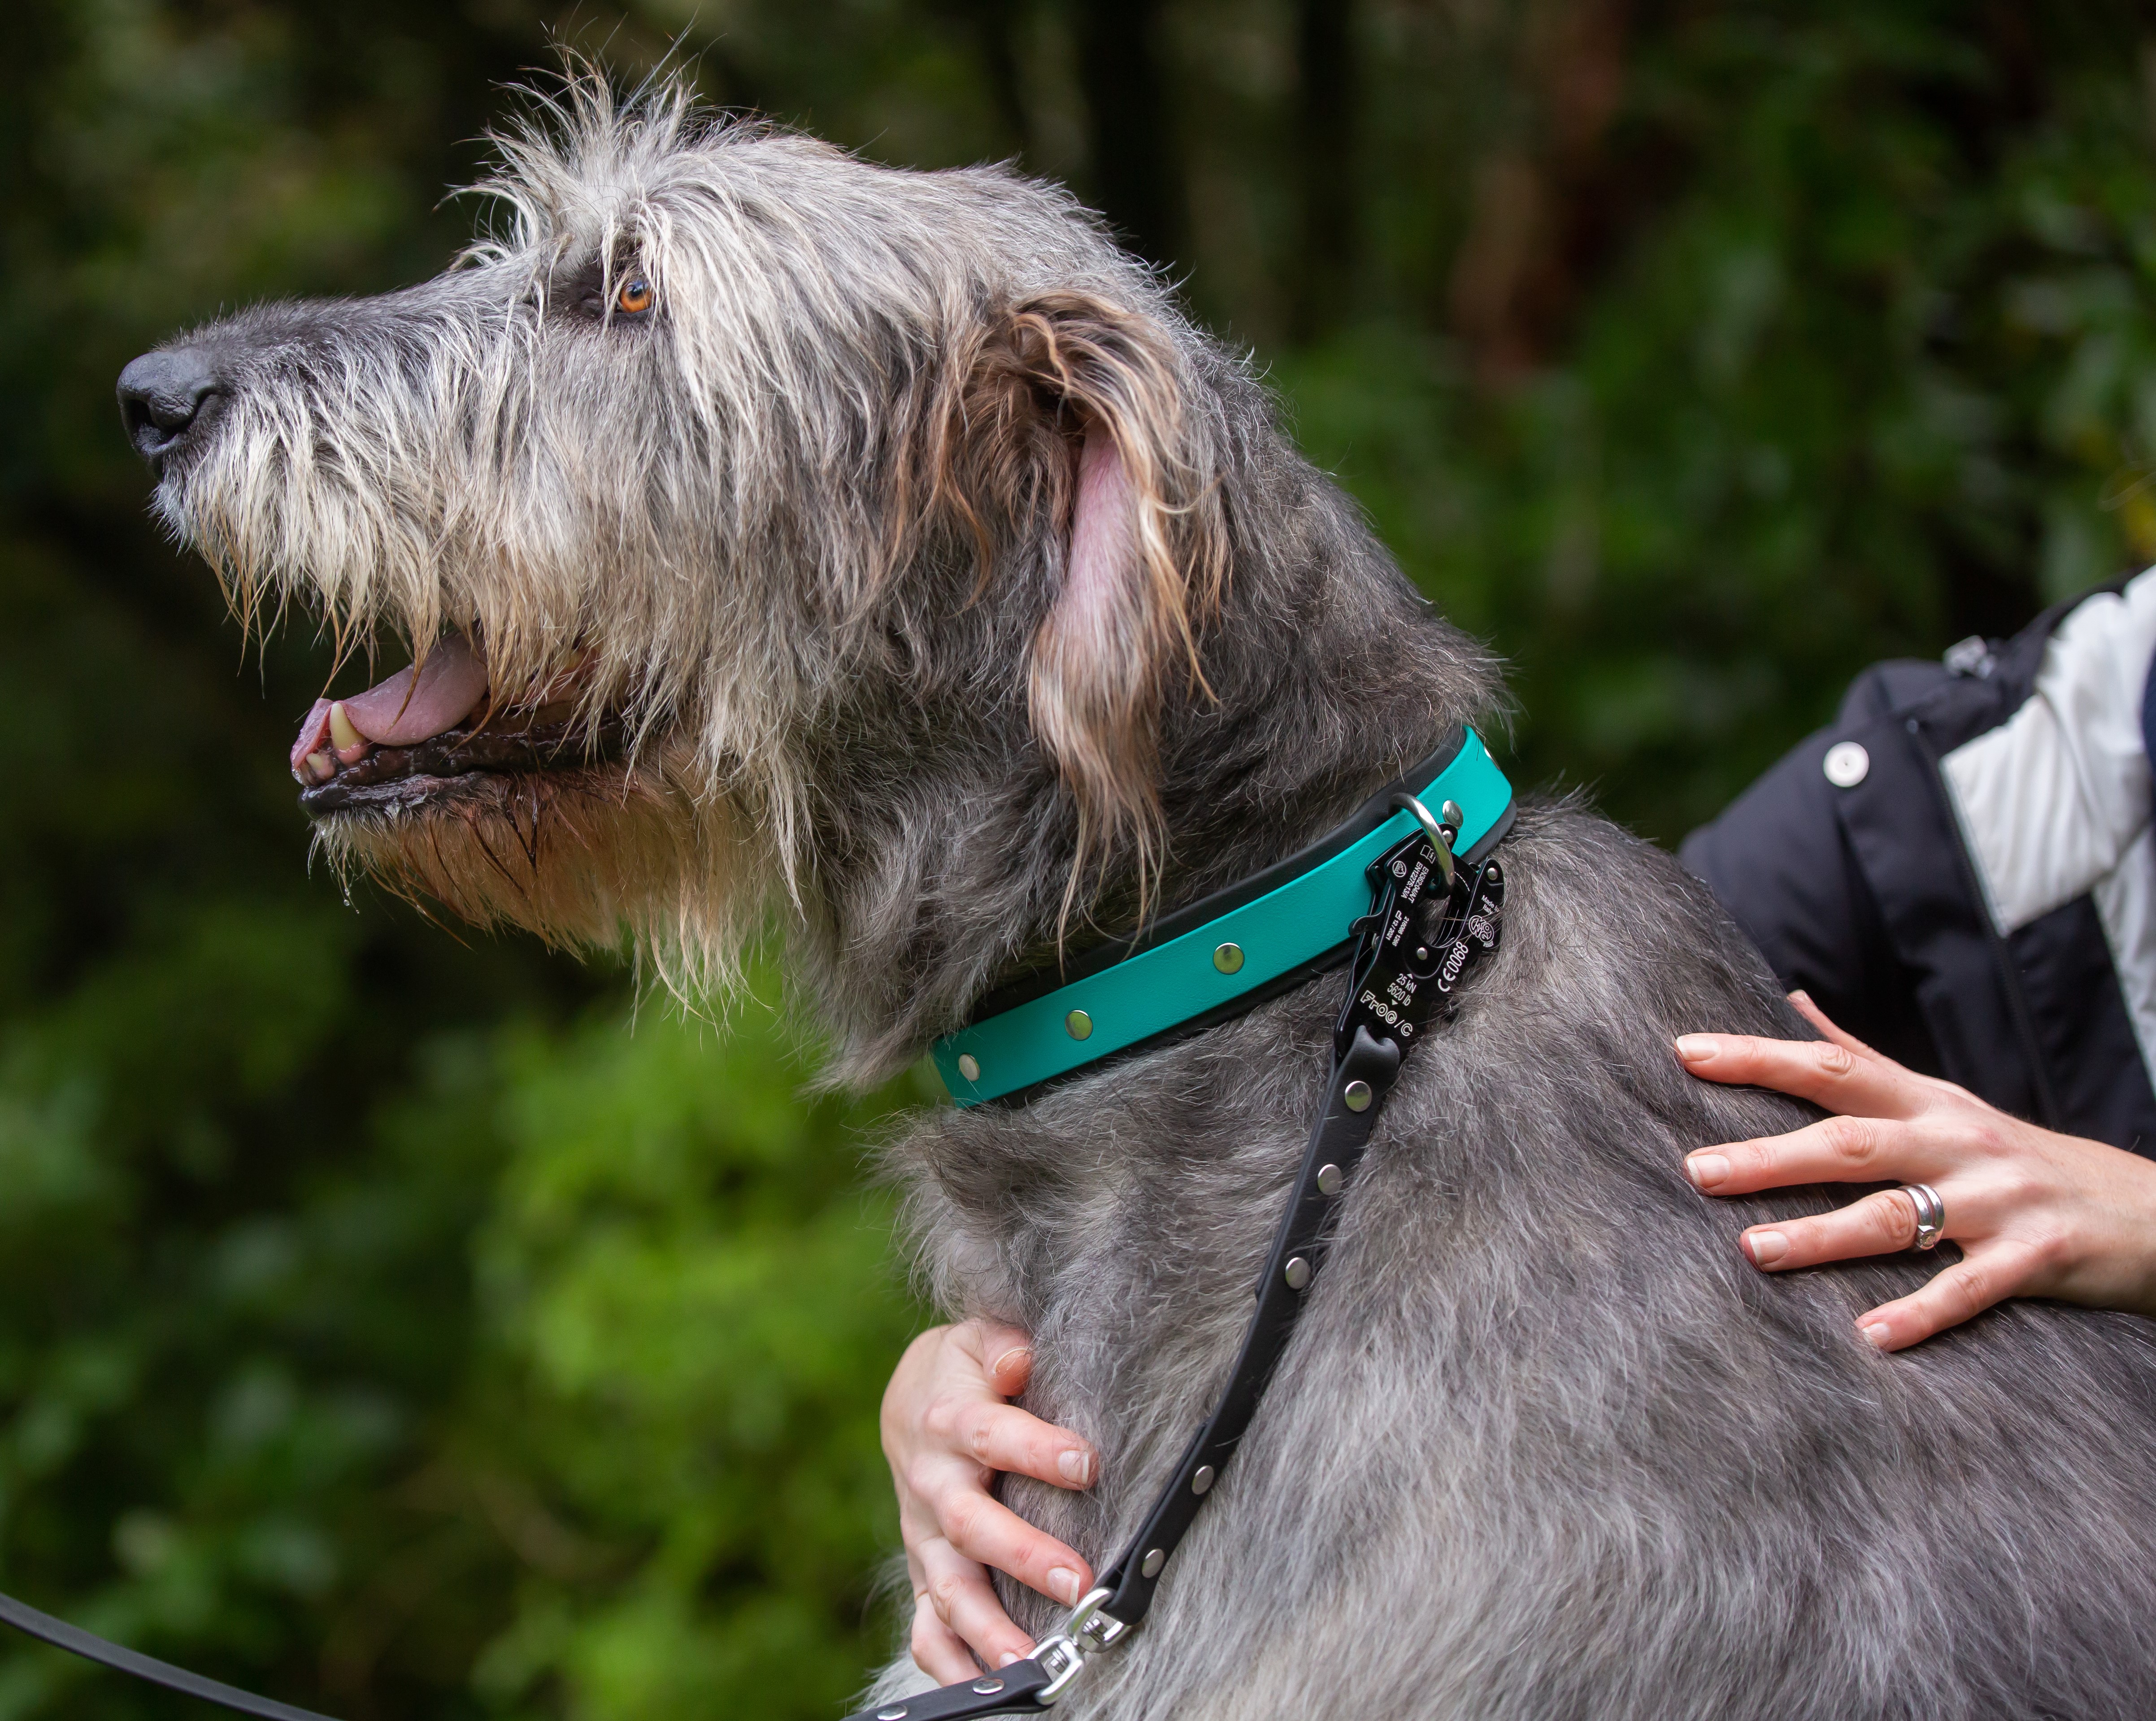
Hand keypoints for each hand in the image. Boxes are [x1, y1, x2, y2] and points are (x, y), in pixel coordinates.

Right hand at [881, 1320, 1097, 1680]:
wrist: (911, 1401)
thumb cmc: (964, 1371)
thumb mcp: (978, 1341)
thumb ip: (1002, 1347)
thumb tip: (1019, 1360)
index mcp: (949, 1422)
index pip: (993, 1437)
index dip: (1037, 1450)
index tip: (1088, 1464)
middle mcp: (932, 1485)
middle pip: (970, 1525)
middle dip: (1021, 1556)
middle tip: (1078, 1582)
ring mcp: (924, 1537)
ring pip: (948, 1589)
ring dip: (989, 1628)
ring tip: (1032, 1661)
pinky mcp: (924, 1571)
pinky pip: (928, 1628)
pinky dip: (949, 1666)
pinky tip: (985, 1693)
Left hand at [1675, 992, 2155, 1350]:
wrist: (2145, 1210)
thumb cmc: (2018, 1156)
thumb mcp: (1942, 1100)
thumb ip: (1862, 1058)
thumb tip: (1792, 1003)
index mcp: (1926, 1101)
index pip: (1831, 1067)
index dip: (1758, 1056)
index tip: (1685, 1051)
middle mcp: (1956, 1141)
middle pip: (1850, 1140)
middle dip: (1770, 1155)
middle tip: (1696, 1171)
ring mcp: (1997, 1199)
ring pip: (1896, 1214)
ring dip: (1821, 1234)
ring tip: (1754, 1251)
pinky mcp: (2035, 1257)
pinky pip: (1969, 1287)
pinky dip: (1920, 1311)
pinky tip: (1869, 1335)